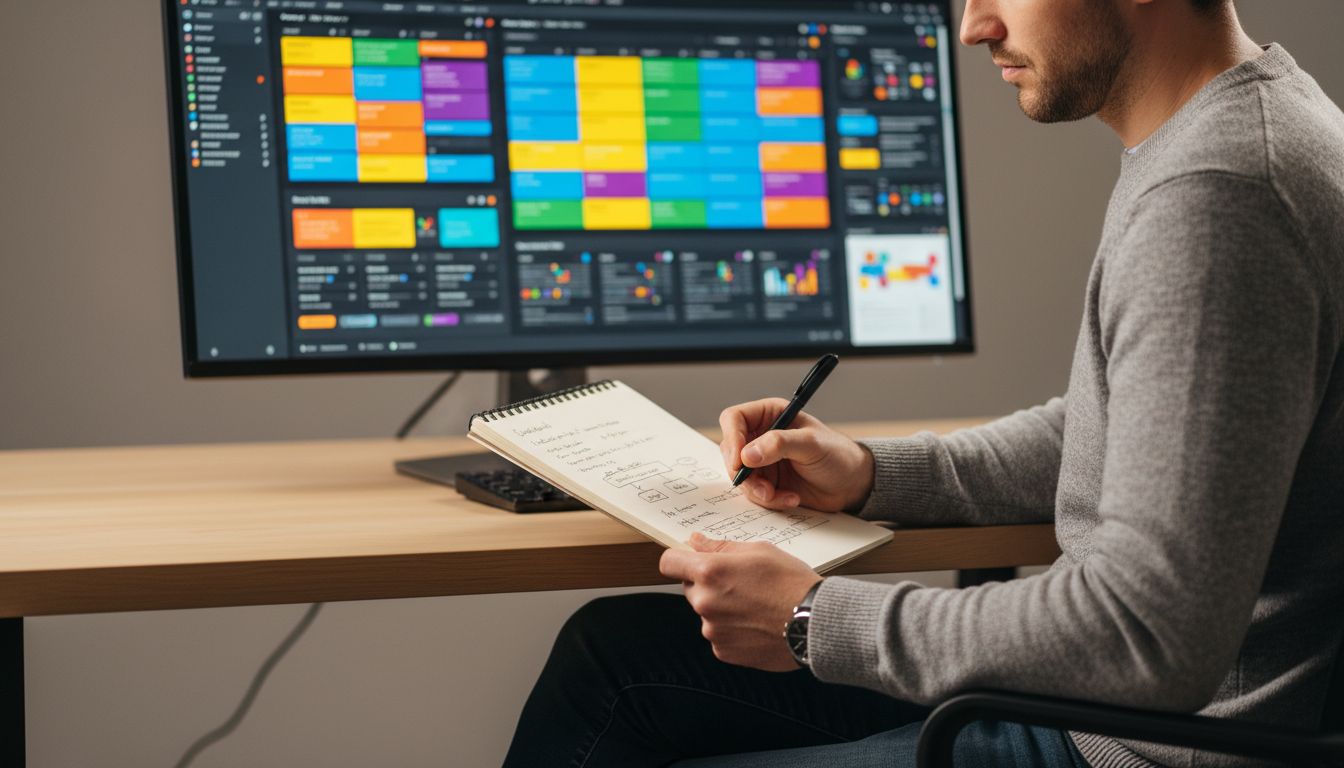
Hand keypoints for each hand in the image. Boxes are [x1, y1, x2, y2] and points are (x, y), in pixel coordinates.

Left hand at [660, 532, 821, 671]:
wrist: (816, 622)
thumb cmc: (792, 582)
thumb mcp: (759, 550)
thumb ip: (720, 547)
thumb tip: (696, 542)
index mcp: (709, 572)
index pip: (669, 563)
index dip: (679, 560)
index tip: (689, 561)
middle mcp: (704, 602)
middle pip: (691, 588)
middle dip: (708, 584)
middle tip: (741, 583)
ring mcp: (712, 630)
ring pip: (707, 613)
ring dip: (722, 608)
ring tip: (756, 606)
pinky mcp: (723, 651)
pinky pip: (719, 635)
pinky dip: (733, 630)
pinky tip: (757, 625)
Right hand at [719, 398, 874, 511]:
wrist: (852, 485)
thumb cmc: (838, 455)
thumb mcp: (811, 444)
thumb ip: (779, 444)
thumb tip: (747, 454)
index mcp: (770, 415)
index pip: (734, 419)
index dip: (732, 438)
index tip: (740, 461)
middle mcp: (761, 436)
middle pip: (731, 451)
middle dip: (744, 473)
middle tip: (762, 487)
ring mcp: (762, 461)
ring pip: (740, 476)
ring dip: (757, 491)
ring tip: (780, 495)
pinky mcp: (767, 482)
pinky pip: (753, 493)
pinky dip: (769, 500)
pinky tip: (791, 498)